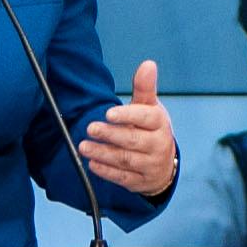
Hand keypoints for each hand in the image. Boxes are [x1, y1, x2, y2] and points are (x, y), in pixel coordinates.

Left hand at [79, 58, 176, 197]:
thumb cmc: (152, 130)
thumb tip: (148, 64)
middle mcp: (158, 145)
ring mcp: (150, 165)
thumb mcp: (150, 108)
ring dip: (103, 153)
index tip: (109, 113)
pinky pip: (122, 178)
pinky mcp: (140, 182)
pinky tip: (92, 164)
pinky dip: (106, 172)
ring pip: (125, 160)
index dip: (128, 116)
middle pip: (133, 140)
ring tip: (84, 147)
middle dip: (110, 135)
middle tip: (90, 128)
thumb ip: (145, 88)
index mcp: (160, 124)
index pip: (147, 118)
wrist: (163, 164)